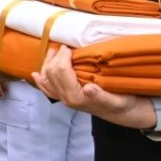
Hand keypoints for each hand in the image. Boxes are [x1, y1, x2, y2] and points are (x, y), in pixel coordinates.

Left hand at [30, 44, 155, 128]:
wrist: (124, 113)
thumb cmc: (122, 104)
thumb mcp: (117, 99)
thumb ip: (102, 95)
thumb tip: (89, 88)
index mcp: (77, 98)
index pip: (61, 72)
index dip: (62, 57)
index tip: (69, 47)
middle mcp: (67, 99)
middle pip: (51, 73)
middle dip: (55, 58)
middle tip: (64, 47)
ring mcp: (64, 98)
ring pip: (46, 79)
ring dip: (47, 64)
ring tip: (53, 51)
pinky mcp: (65, 97)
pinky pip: (47, 88)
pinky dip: (41, 80)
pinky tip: (36, 75)